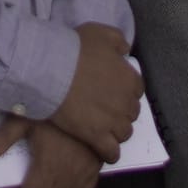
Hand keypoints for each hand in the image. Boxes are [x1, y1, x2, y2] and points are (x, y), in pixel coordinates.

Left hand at [0, 117, 101, 187]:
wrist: (88, 100)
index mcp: (48, 166)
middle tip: (28, 187)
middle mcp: (67, 174)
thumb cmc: (54, 109)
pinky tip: (66, 182)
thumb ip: (3, 138)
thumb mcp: (24, 119)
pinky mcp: (96, 166)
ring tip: (46, 185)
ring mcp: (84, 171)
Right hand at [48, 23, 142, 162]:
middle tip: (106, 113)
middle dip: (121, 113)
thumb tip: (124, 51)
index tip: (113, 95)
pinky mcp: (96, 136)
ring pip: (124, 133)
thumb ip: (118, 41)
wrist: (51, 70)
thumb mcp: (101, 33)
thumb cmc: (75, 50)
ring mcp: (113, 120)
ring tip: (104, 132)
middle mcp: (126, 101)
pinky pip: (111, 152)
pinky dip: (110, 154)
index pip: (135, 91)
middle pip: (130, 113)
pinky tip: (104, 153)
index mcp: (130, 78)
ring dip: (116, 133)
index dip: (124, 94)